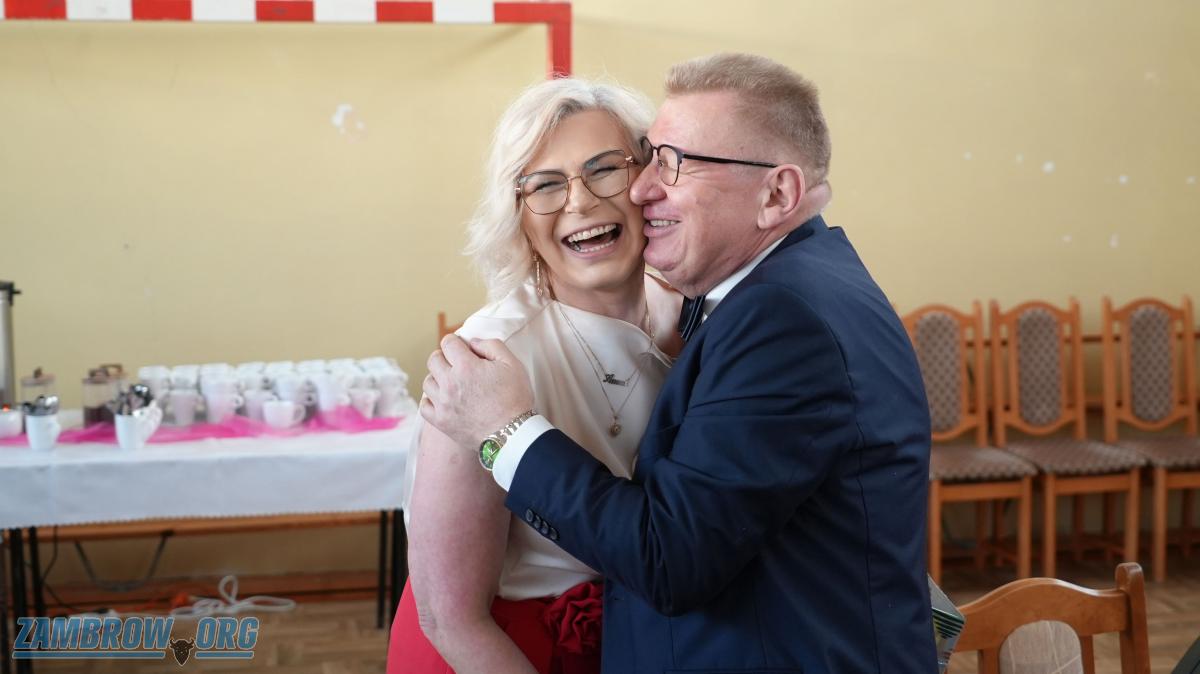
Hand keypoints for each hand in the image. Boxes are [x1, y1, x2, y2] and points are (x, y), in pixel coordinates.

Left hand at [420, 334, 534, 450]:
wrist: (513, 434)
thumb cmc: (515, 398)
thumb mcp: (512, 364)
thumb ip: (491, 345)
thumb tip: (472, 342)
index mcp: (466, 366)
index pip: (448, 342)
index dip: (456, 342)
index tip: (462, 348)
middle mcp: (449, 383)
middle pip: (433, 360)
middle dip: (444, 357)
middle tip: (457, 364)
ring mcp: (443, 404)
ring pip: (427, 382)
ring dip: (437, 378)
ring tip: (451, 383)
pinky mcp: (441, 421)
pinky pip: (424, 405)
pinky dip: (430, 400)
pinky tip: (442, 399)